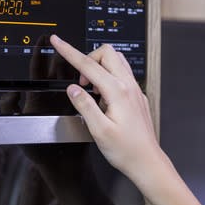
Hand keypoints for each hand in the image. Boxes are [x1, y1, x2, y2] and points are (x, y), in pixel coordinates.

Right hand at [49, 35, 160, 181]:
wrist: (147, 162)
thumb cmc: (126, 150)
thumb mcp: (99, 130)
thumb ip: (84, 106)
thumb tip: (73, 89)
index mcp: (118, 92)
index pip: (88, 65)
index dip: (69, 52)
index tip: (57, 42)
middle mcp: (129, 86)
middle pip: (106, 53)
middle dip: (88, 59)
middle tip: (79, 80)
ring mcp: (135, 90)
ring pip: (116, 61)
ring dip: (99, 67)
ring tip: (91, 88)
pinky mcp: (137, 96)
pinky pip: (122, 74)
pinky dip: (108, 77)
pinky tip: (102, 97)